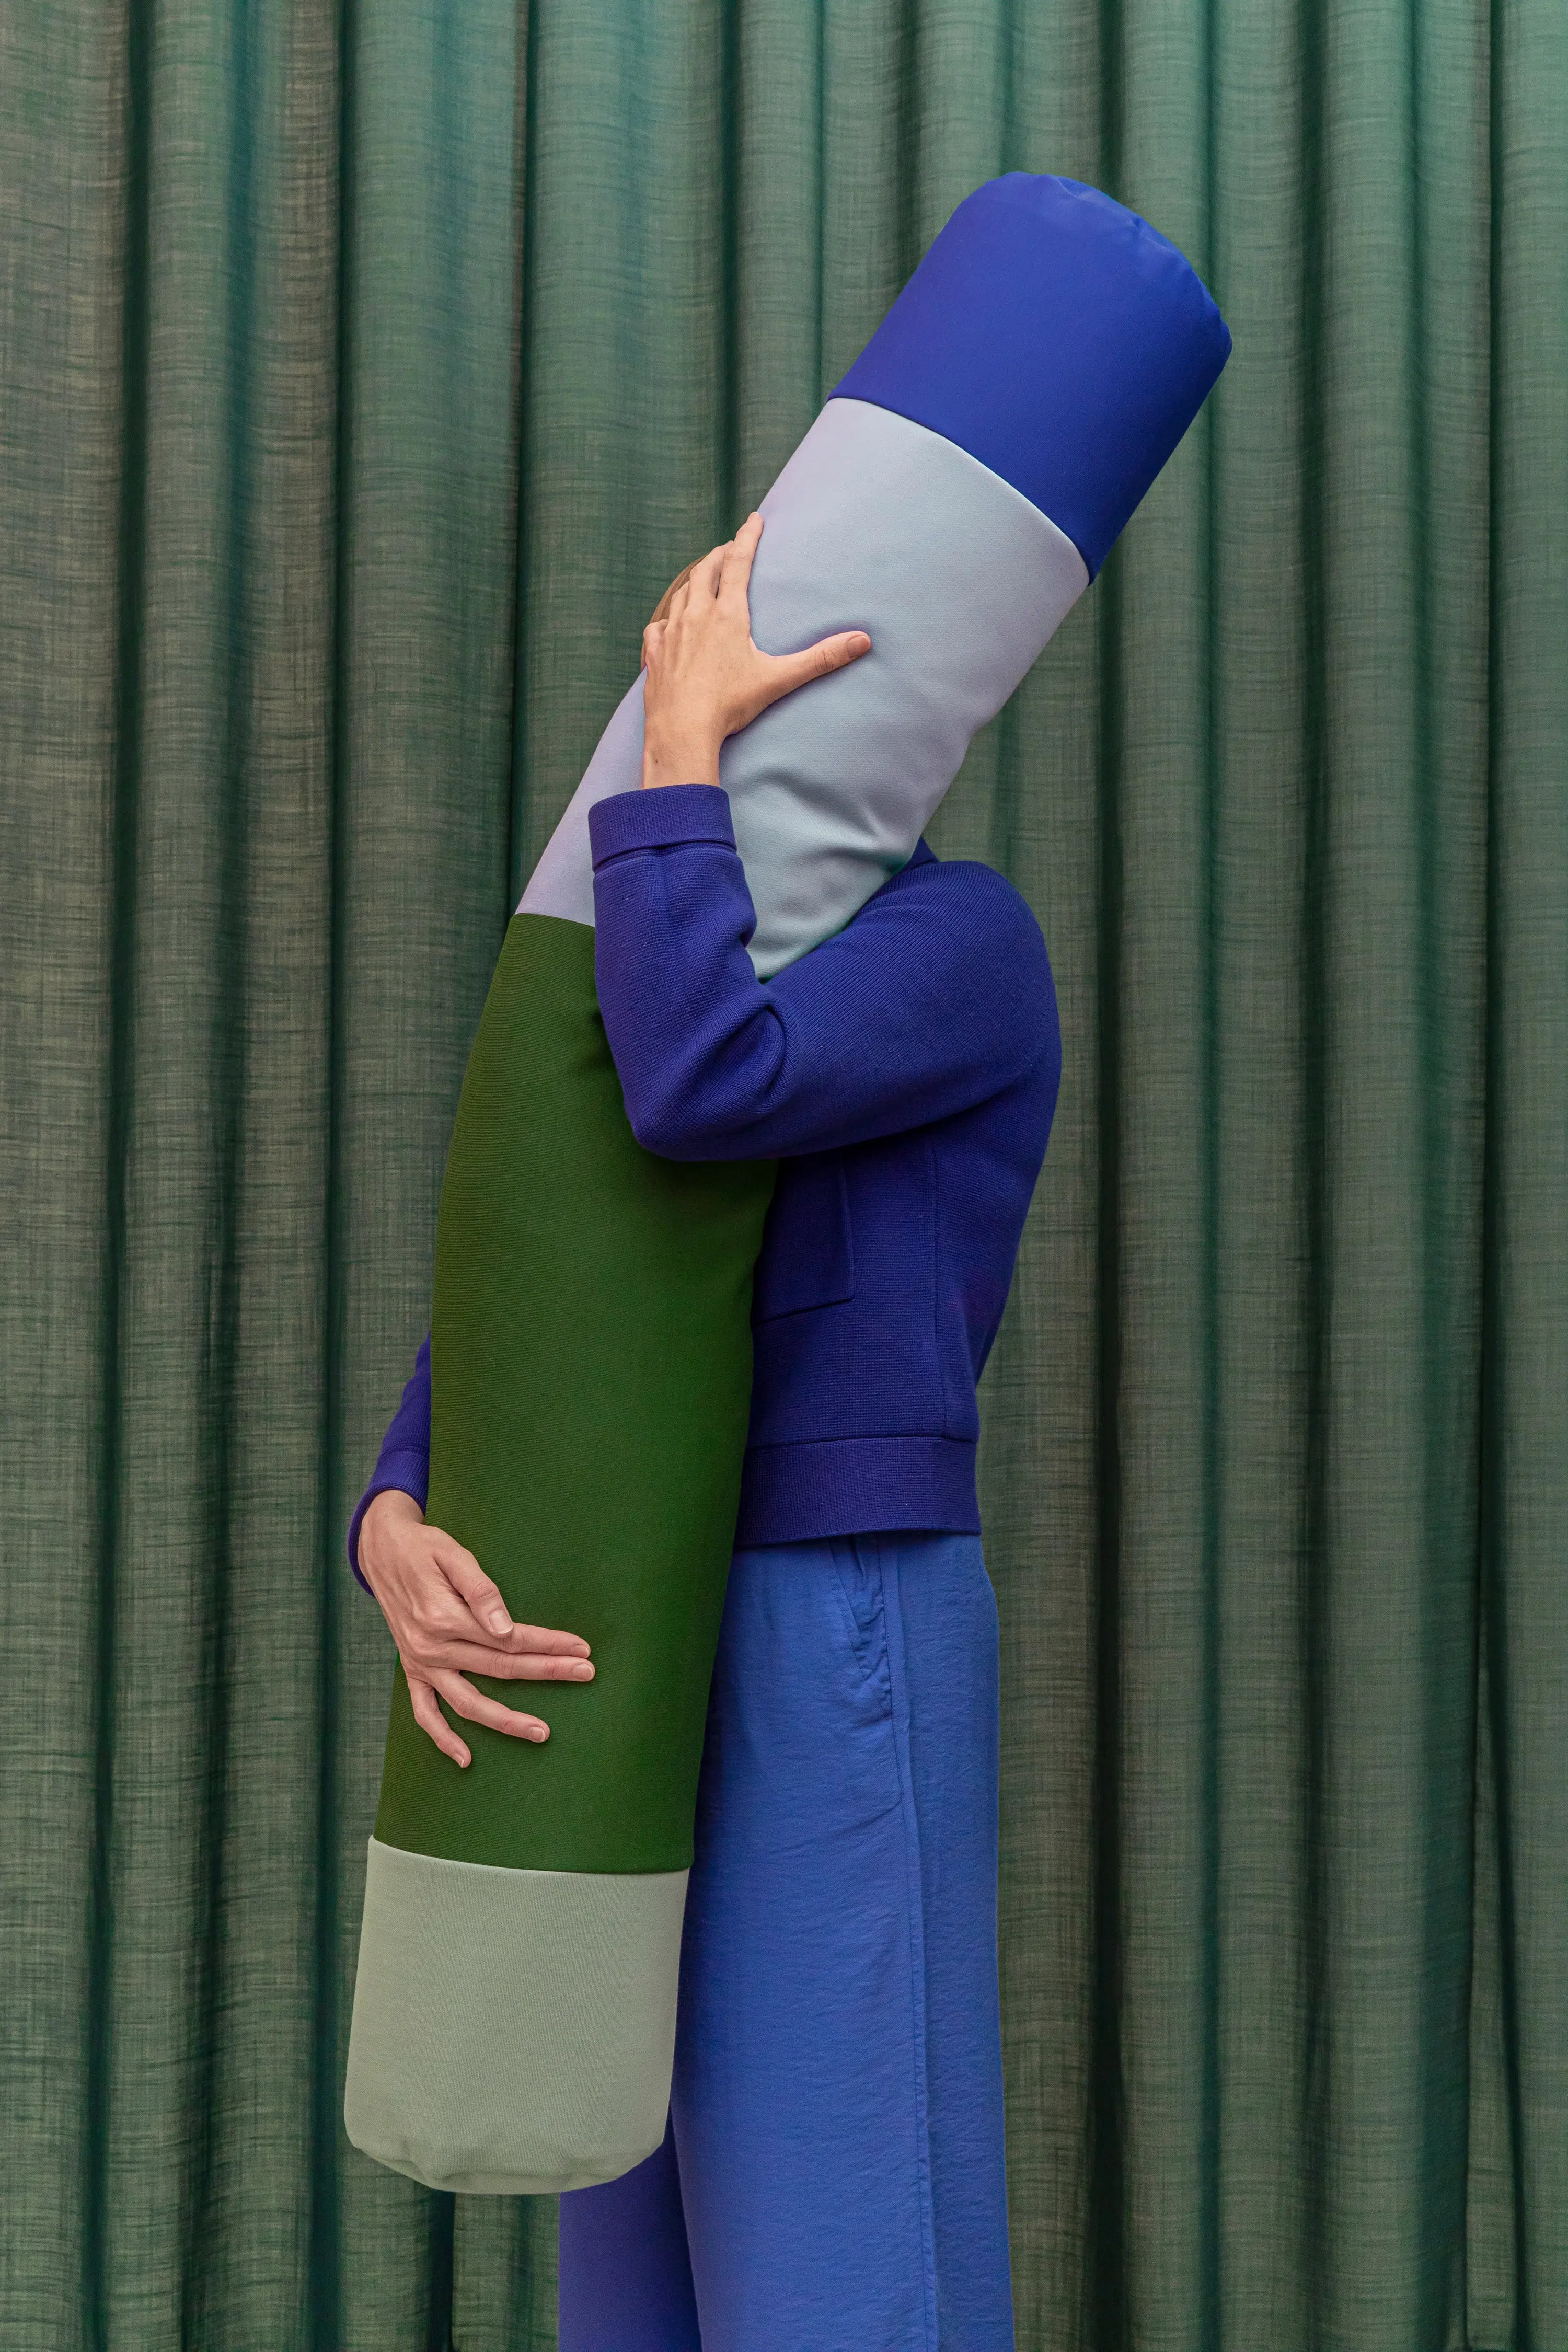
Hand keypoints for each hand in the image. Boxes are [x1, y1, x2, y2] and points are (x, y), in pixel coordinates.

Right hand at [357, 1488, 593, 1767]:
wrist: (382, 1550)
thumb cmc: (424, 1548)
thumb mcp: (453, 1555)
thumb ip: (481, 1591)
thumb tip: (506, 1627)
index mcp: (444, 1618)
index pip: (509, 1639)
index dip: (548, 1644)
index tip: (581, 1648)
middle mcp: (432, 1647)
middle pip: (500, 1669)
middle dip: (547, 1672)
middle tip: (586, 1674)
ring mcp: (421, 1663)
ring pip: (468, 1702)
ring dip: (506, 1720)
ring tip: (542, 1732)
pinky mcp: (412, 1670)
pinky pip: (424, 1713)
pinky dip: (443, 1738)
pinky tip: (466, 1759)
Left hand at [640, 511, 870, 788]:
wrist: (682, 732)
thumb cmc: (730, 706)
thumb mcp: (778, 679)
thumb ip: (820, 659)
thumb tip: (862, 642)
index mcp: (727, 615)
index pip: (737, 562)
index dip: (747, 537)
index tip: (754, 519)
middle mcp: (696, 615)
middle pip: (705, 571)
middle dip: (718, 555)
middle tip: (727, 548)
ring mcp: (671, 633)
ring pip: (680, 593)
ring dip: (693, 581)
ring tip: (701, 579)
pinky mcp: (654, 653)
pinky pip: (658, 626)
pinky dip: (667, 618)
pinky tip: (669, 624)